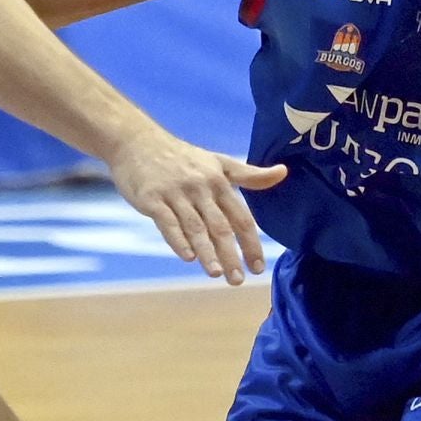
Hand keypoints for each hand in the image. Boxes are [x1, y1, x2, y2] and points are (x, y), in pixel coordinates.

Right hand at [107, 127, 286, 283]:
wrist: (137, 141)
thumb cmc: (182, 156)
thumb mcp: (218, 162)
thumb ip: (249, 174)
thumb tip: (283, 172)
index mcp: (218, 181)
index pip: (240, 217)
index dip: (251, 243)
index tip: (258, 267)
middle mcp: (199, 188)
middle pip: (220, 226)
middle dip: (231, 255)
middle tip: (238, 280)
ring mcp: (175, 193)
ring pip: (195, 227)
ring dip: (207, 252)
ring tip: (217, 274)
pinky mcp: (151, 198)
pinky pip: (167, 222)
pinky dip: (178, 240)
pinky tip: (188, 257)